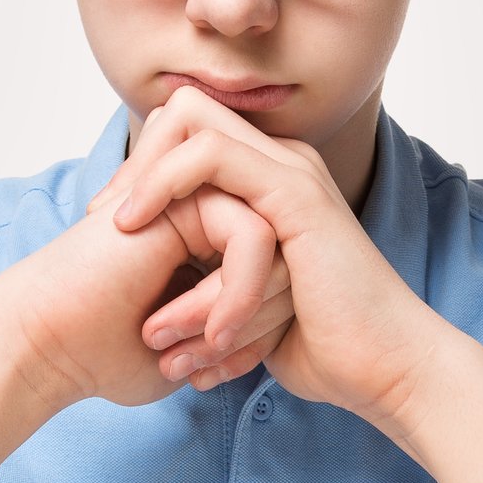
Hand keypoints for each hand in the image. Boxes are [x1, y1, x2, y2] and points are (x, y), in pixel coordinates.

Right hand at [0, 171, 290, 415]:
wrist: (46, 345)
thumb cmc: (105, 356)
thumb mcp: (191, 350)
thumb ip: (238, 330)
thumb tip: (296, 334)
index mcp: (202, 243)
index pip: (279, 276)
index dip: (260, 333)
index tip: (215, 377)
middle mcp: (201, 212)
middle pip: (289, 255)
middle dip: (262, 322)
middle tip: (210, 366)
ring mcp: (192, 199)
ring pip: (277, 243)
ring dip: (249, 310)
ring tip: (204, 350)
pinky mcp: (183, 198)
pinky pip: (252, 237)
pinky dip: (240, 293)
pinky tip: (207, 329)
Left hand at [85, 84, 452, 429]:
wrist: (378, 369)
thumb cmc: (315, 345)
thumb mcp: (241, 302)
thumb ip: (208, 275)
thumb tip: (156, 293)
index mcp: (269, 183)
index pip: (187, 136)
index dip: (142, 169)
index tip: (109, 229)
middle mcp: (282, 163)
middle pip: (183, 113)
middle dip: (134, 164)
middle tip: (103, 223)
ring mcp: (292, 170)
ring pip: (190, 128)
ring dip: (145, 186)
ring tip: (114, 239)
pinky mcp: (295, 191)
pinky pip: (210, 158)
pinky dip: (164, 186)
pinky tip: (135, 231)